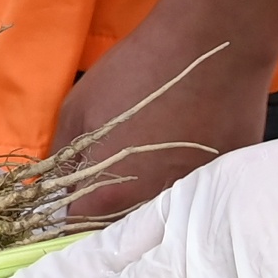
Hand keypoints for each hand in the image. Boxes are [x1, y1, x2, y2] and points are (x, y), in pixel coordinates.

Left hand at [54, 25, 277, 221]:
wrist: (211, 46)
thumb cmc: (136, 73)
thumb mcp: (78, 109)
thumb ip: (61, 157)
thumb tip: (50, 186)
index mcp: (110, 199)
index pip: (78, 231)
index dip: (69, 217)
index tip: (69, 202)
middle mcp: (153, 211)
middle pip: (124, 230)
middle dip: (110, 212)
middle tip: (110, 179)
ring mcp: (196, 200)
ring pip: (164, 218)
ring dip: (151, 203)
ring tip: (149, 166)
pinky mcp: (227, 183)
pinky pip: (199, 195)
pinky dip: (188, 183)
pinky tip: (186, 153)